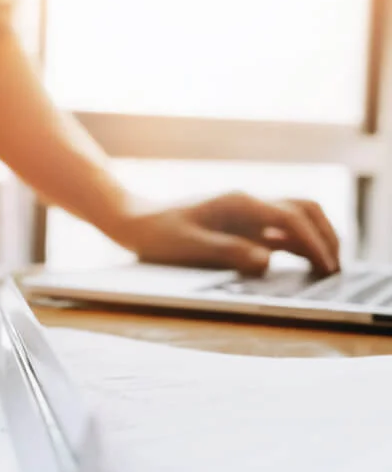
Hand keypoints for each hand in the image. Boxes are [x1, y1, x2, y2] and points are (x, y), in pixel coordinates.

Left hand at [117, 192, 340, 275]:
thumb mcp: (189, 247)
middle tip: (335, 269)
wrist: (135, 221)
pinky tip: (304, 263)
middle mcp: (248, 203)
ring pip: (297, 216)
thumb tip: (266, 263)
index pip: (291, 219)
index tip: (328, 268)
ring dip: (316, 237)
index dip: (314, 243)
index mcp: (238, 203)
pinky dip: (299, 243)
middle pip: (304, 210)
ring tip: (327, 268)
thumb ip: (228, 253)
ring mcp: (246, 212)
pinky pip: (280, 229)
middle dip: (325, 236)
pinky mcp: (242, 223)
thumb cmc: (157, 235)